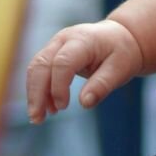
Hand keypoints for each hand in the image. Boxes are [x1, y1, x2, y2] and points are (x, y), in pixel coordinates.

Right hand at [26, 20, 143, 122]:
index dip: (58, 86)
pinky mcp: (52, 52)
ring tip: (39, 118)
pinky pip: (39, 70)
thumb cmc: (121, 52)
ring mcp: (55, 44)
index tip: (63, 107)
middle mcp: (64, 39)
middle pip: (41, 64)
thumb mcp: (120, 69)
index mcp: (83, 40)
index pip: (62, 62)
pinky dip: (39, 90)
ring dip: (34, 93)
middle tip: (37, 119)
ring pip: (35, 67)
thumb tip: (84, 103)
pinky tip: (48, 108)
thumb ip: (102, 85)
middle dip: (36, 93)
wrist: (120, 36)